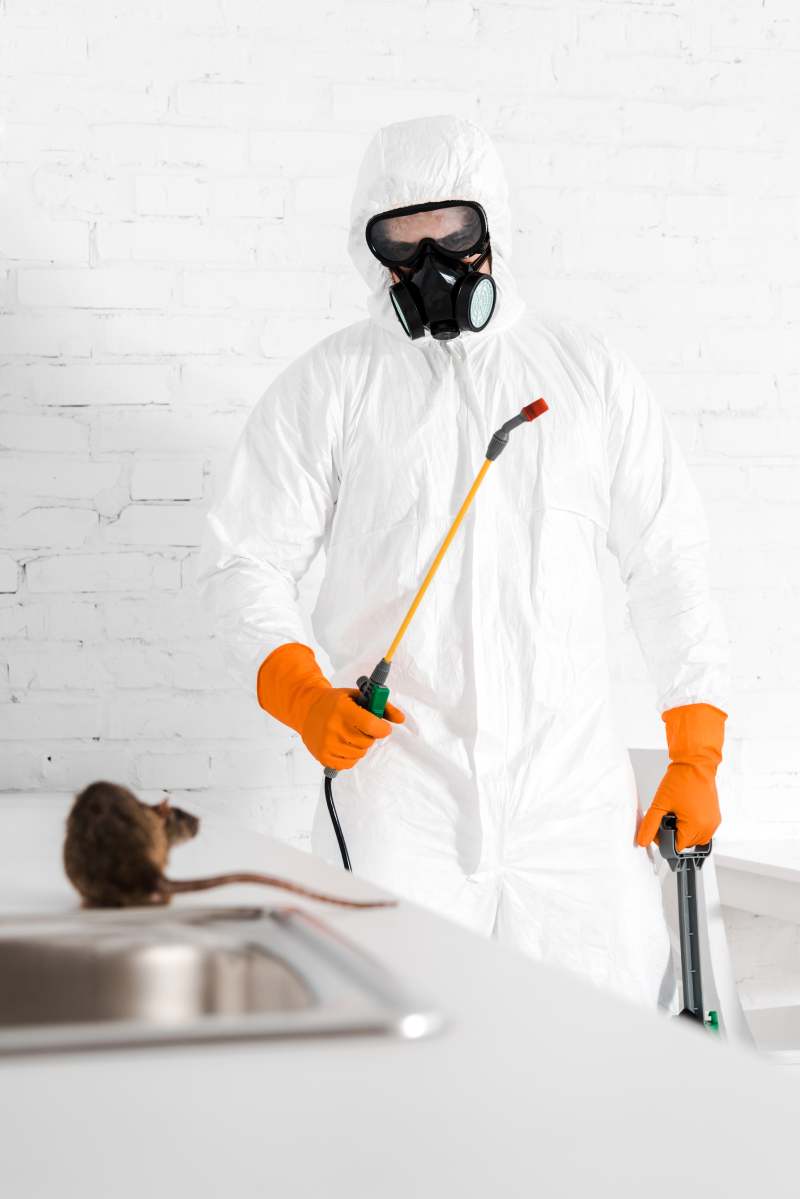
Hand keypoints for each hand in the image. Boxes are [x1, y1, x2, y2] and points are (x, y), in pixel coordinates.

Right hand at [302, 688, 404, 769]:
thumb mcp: (358, 696)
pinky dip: (351, 756)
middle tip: (360, 727)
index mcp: (342, 709)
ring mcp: (327, 743)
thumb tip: (401, 719)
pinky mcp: (323, 756)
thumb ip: (382, 707)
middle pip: (367, 741)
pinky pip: (348, 764)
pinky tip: (344, 744)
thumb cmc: (335, 703)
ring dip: (360, 746)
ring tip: (350, 734)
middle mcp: (333, 727)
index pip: (371, 725)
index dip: (382, 729)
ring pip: (360, 754)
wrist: (307, 710)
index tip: (383, 727)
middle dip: (369, 735)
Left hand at [636, 703, 725, 852]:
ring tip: (678, 810)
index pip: (676, 847)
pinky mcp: (715, 817)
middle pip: (684, 844)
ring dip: (683, 829)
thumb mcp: (659, 804)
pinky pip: (701, 829)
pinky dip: (692, 824)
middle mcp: (708, 828)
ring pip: (693, 838)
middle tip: (669, 813)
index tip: (661, 823)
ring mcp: (713, 823)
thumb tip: (642, 841)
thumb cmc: (681, 780)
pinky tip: (686, 810)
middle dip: (674, 832)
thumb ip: (649, 825)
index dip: (664, 838)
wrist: (696, 764)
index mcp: (695, 827)